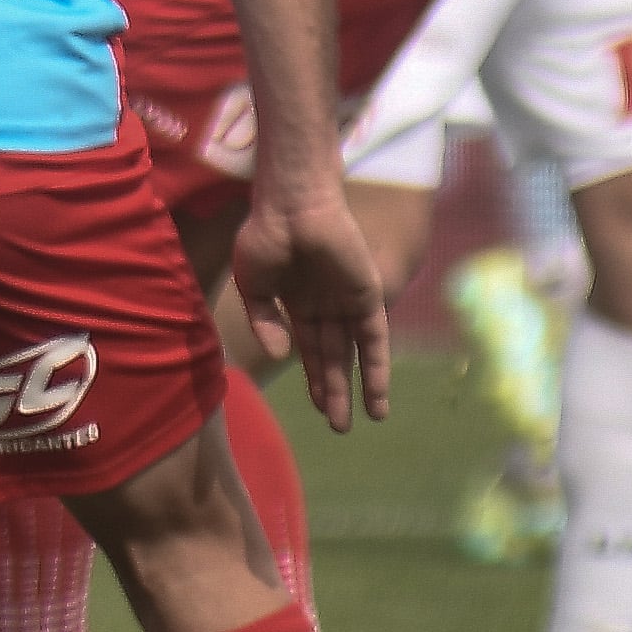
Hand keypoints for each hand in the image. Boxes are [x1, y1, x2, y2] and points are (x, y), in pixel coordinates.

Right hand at [228, 173, 390, 432]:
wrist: (292, 205)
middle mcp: (326, 304)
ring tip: (362, 420)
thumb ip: (263, 321)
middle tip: (339, 427)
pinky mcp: (369, 296)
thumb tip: (281, 356)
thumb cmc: (266, 235)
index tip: (319, 407)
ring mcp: (348, 301)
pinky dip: (377, 370)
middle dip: (335, 390)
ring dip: (358, 387)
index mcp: (297, 301)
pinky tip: (378, 397)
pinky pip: (375, 340)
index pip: (309, 348)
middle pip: (333, 356)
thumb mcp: (252, 284)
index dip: (314, 377)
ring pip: (355, 353)